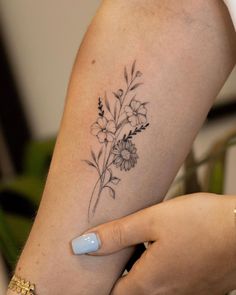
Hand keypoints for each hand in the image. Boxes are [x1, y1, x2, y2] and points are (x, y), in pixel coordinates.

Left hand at [83, 193, 235, 294]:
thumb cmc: (200, 221)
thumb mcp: (152, 219)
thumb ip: (117, 234)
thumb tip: (83, 245)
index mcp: (150, 282)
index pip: (113, 294)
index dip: (100, 281)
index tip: (94, 266)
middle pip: (132, 292)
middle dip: (120, 274)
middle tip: (115, 252)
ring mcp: (188, 294)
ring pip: (153, 289)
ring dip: (142, 272)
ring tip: (140, 247)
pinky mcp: (203, 288)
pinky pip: (174, 285)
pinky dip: (162, 271)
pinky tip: (166, 249)